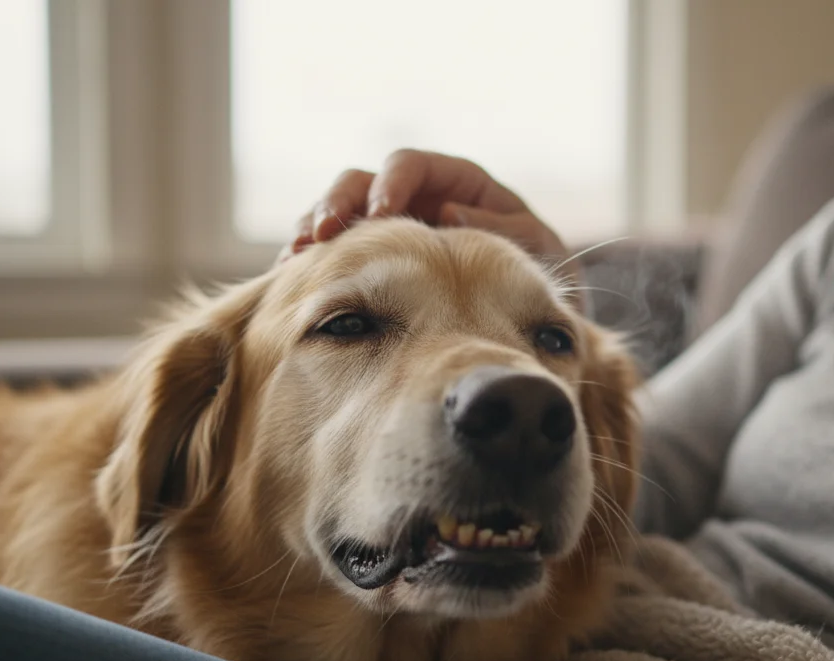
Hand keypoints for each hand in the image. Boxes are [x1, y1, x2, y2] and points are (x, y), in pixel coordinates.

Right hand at [280, 150, 572, 278]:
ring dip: (312, 230)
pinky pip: (331, 254)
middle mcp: (415, 200)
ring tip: (296, 258)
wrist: (530, 322)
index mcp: (456, 183)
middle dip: (336, 203)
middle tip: (321, 234)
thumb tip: (447, 213)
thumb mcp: (537, 249)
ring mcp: (388, 231)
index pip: (410, 165)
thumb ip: (504, 229)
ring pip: (336, 214)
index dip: (390, 184)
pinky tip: (294, 281)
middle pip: (360, 182)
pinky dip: (310, 263)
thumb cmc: (539, 274)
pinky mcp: (370, 263)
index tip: (380, 215)